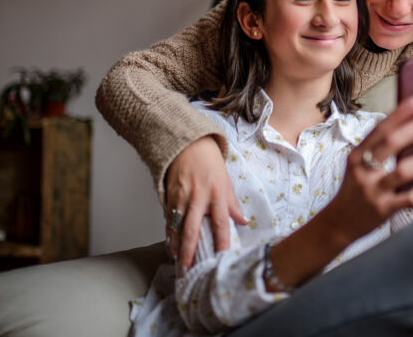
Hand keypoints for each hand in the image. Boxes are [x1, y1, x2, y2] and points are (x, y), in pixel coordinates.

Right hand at [165, 136, 247, 269]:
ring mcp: (181, 197)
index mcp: (217, 194)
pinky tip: (170, 244)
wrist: (188, 144)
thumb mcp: (226, 181)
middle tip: (187, 269)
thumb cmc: (210, 162)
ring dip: (176, 246)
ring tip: (178, 262)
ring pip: (176, 227)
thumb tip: (243, 222)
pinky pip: (169, 218)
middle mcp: (198, 198)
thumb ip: (233, 204)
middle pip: (192, 230)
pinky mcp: (169, 195)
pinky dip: (169, 233)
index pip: (221, 223)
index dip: (222, 242)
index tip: (221, 258)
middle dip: (189, 252)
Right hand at [321, 96, 412, 243]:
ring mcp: (373, 192)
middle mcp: (363, 171)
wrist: (339, 223)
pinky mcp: (384, 211)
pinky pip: (409, 197)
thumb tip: (405, 123)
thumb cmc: (356, 189)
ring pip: (403, 171)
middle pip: (391, 144)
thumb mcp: (358, 164)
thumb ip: (376, 147)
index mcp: (357, 156)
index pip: (379, 130)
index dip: (398, 114)